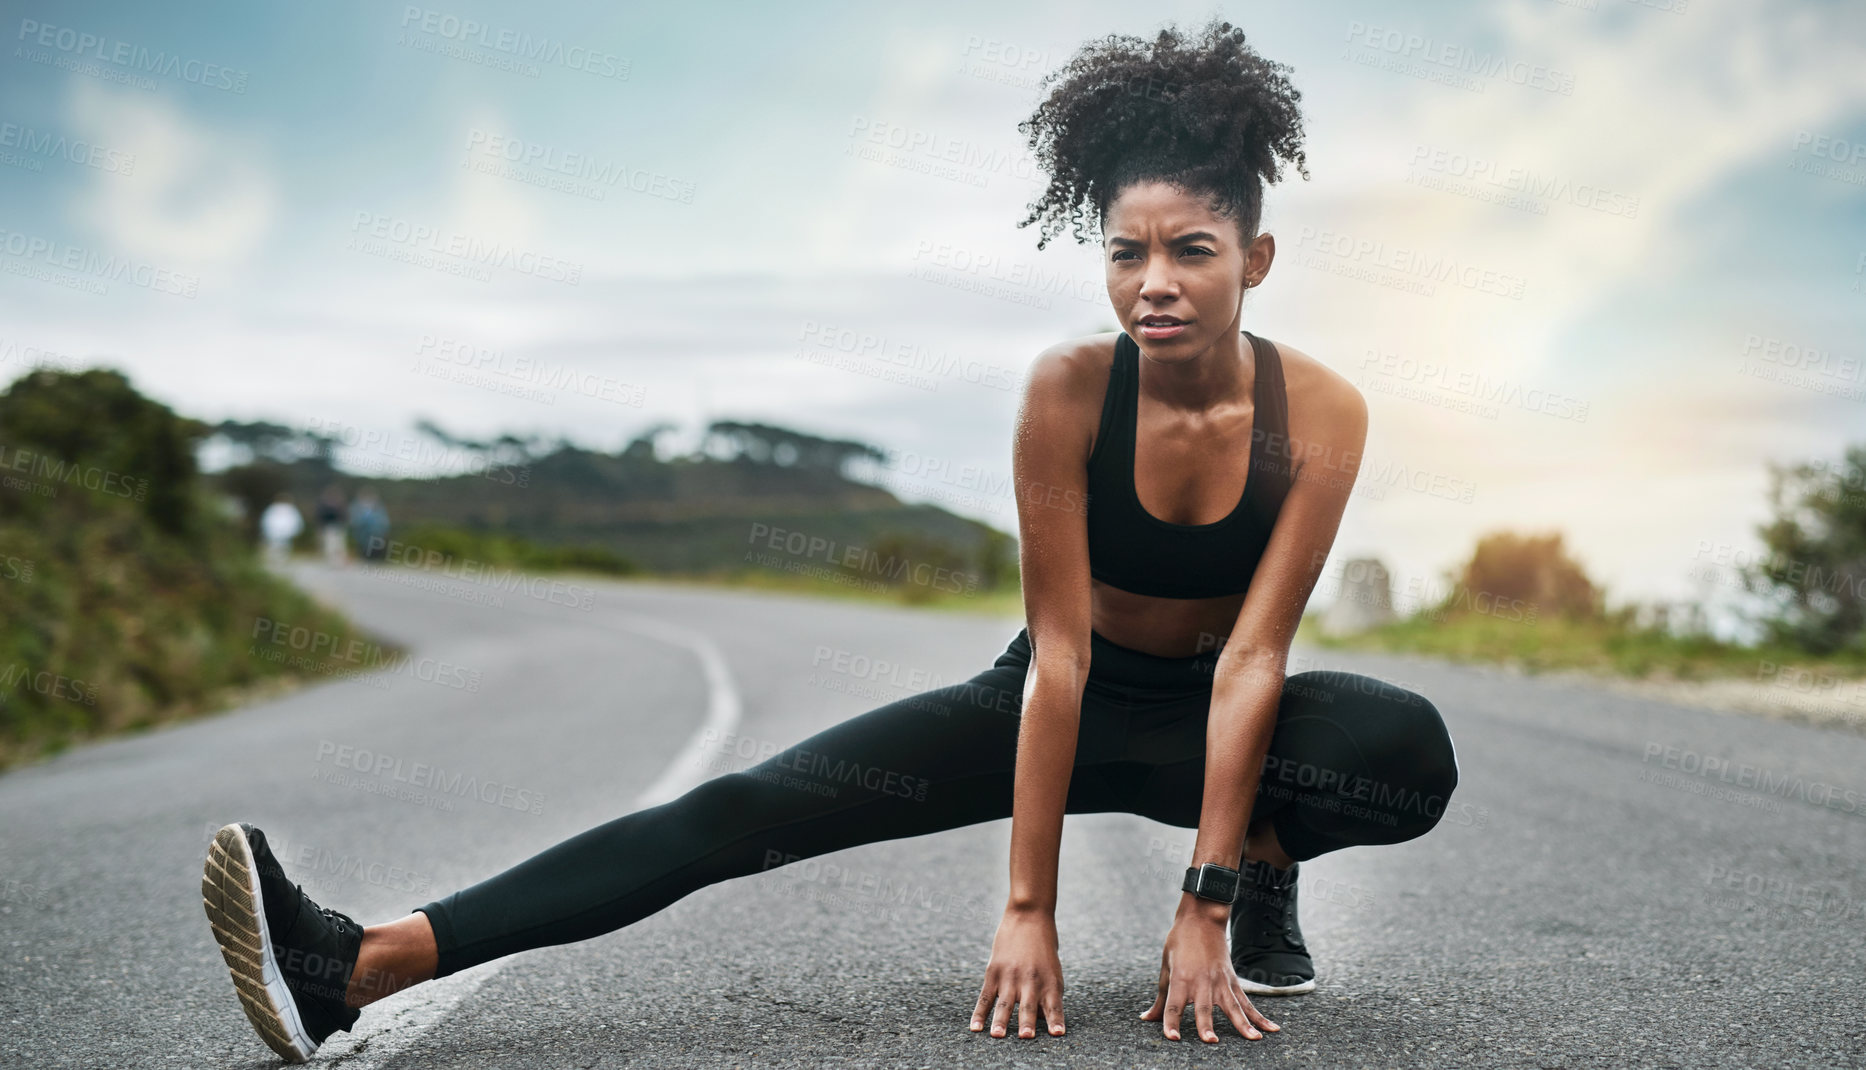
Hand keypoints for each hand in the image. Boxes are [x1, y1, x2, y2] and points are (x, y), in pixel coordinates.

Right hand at [970, 904, 1065, 1038]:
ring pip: (1004, 1003)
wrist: (1029, 916)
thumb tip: (1040, 1021)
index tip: (1058, 1034)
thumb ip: (1047, 995)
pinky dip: (979, 1013)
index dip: (1056, 1020)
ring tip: (996, 1035)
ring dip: (1001, 1021)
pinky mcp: (994, 972)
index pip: (1054, 1005)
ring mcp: (1011, 976)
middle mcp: (1031, 980)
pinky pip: (985, 996)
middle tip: (1025, 1037)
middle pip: (1029, 1005)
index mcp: (1050, 981)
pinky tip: (975, 1028)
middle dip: (1027, 1022)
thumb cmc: (1044, 948)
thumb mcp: (1052, 970)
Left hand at [1140, 897, 1280, 1043]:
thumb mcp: (1165, 968)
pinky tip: (1271, 1029)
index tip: (1172, 1038)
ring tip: (1253, 1039)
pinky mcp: (1233, 981)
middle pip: (1203, 1008)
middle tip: (1210, 1041)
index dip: (1171, 1022)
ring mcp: (1220, 981)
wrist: (1201, 919)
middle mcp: (1201, 981)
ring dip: (1243, 1024)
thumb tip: (1147, 1019)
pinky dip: (1259, 1016)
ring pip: (1232, 1006)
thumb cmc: (1179, 943)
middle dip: (1207, 1025)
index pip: (1173, 1006)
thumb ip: (1160, 998)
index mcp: (1181, 978)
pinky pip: (1246, 1002)